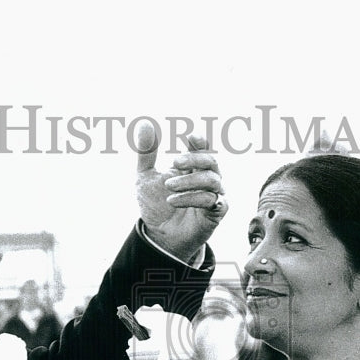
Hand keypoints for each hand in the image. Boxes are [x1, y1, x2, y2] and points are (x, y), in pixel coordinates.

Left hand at [135, 123, 225, 262]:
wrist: (158, 236)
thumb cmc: (156, 205)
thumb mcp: (145, 177)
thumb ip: (146, 152)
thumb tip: (144, 123)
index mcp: (192, 167)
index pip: (202, 148)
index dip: (200, 141)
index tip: (190, 137)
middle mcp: (206, 179)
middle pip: (211, 161)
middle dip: (194, 159)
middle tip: (174, 163)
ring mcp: (213, 195)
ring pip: (212, 180)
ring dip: (189, 182)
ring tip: (168, 189)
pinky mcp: (216, 213)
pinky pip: (213, 201)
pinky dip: (193, 199)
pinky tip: (174, 201)